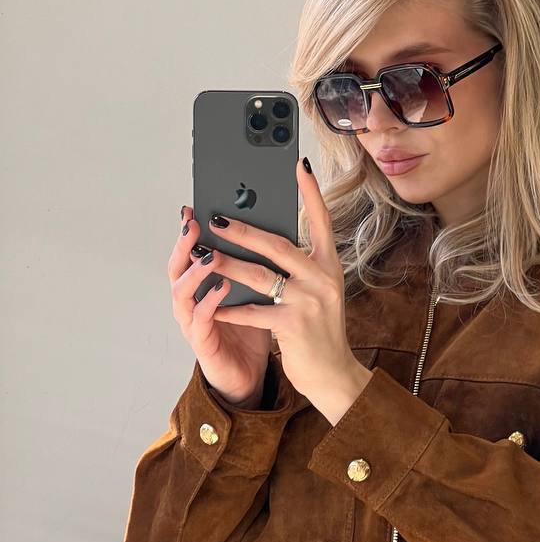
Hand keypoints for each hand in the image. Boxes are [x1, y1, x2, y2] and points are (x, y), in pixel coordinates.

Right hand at [170, 204, 270, 405]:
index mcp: (202, 288)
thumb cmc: (251, 333)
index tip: (194, 207)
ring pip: (182, 292)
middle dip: (183, 245)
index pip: (190, 254)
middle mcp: (192, 302)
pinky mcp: (203, 344)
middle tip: (193, 223)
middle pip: (177, 267)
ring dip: (194, 272)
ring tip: (209, 255)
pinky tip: (222, 289)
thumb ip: (256, 268)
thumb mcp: (253, 294)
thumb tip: (276, 231)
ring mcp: (193, 323)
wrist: (252, 377)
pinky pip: (202, 320)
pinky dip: (210, 303)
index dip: (189, 232)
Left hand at [204, 159, 373, 422]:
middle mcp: (322, 280)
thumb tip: (267, 242)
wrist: (334, 375)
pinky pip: (253, 310)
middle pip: (278, 245)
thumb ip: (300, 268)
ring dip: (227, 263)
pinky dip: (230, 308)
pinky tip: (213, 304)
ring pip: (260, 274)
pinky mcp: (293, 325)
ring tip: (204, 254)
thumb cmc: (319, 333)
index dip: (311, 194)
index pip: (321, 222)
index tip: (299, 166)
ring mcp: (308, 302)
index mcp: (329, 268)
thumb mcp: (319, 294)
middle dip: (243, 230)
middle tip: (216, 217)